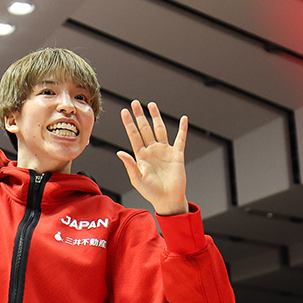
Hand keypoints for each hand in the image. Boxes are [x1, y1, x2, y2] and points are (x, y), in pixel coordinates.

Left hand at [118, 101, 188, 215]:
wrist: (167, 199)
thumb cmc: (151, 192)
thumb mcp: (137, 179)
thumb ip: (129, 165)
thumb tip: (119, 152)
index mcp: (141, 156)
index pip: (133, 135)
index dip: (129, 123)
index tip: (124, 111)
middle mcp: (152, 150)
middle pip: (145, 128)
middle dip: (140, 115)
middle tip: (135, 102)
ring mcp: (165, 151)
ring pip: (160, 129)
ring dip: (156, 117)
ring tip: (151, 104)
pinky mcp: (177, 155)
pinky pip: (180, 139)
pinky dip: (182, 129)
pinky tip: (183, 119)